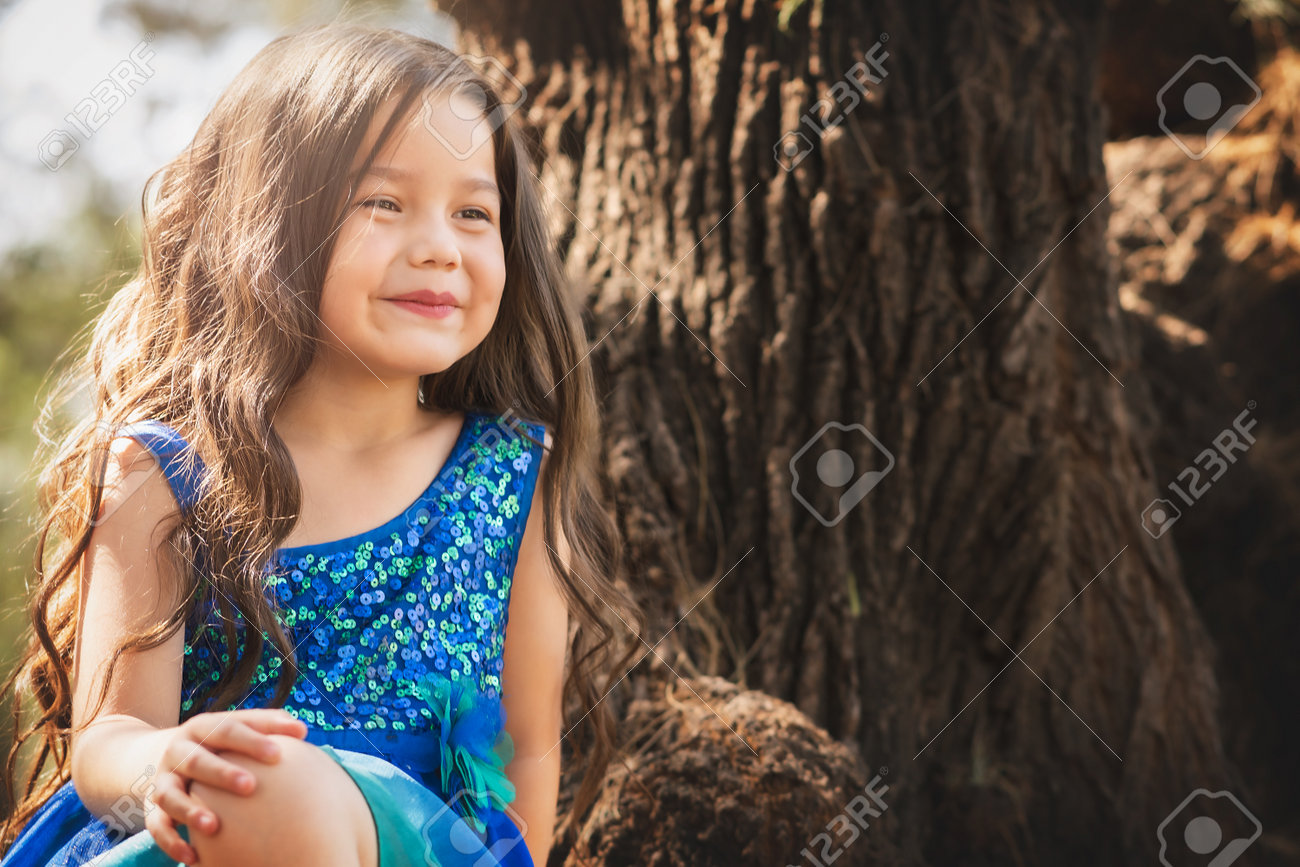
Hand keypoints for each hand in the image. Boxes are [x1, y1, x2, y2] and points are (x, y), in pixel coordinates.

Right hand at [144, 708, 307, 862]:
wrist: (169, 753)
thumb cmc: (222, 742)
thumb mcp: (239, 727)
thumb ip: (268, 726)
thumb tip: (302, 731)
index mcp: (203, 727)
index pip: (228, 729)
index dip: (252, 741)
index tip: (279, 754)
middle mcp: (179, 751)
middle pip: (197, 761)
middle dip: (222, 773)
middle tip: (250, 786)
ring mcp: (163, 779)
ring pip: (169, 795)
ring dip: (189, 811)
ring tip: (214, 827)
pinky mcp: (153, 807)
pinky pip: (156, 826)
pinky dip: (171, 842)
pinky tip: (192, 857)